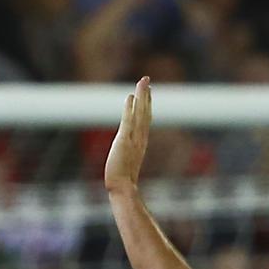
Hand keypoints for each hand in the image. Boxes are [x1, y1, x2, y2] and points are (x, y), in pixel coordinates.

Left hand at [105, 76, 151, 194]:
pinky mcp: (125, 141)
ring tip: (142, 82)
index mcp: (141, 143)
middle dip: (146, 96)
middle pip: (145, 112)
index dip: (146, 105)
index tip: (147, 93)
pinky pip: (129, 120)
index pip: (145, 120)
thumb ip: (129, 161)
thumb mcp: (127, 167)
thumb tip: (127, 163)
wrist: (121, 188)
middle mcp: (140, 138)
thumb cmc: (122, 183)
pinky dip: (131, 108)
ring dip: (141, 97)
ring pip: (140, 113)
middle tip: (146, 80)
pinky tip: (131, 97)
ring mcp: (133, 139)